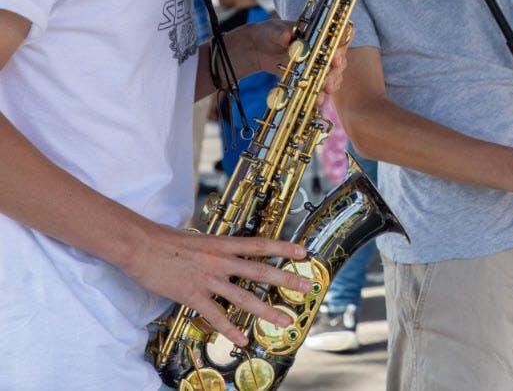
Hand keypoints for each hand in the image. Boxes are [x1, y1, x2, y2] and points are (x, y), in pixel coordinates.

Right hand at [124, 226, 311, 346]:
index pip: (260, 245)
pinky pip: (215, 316)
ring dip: (266, 310)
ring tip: (284, 320)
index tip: (304, 252)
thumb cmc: (166, 240)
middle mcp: (220, 260)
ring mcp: (207, 278)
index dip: (283, 248)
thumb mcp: (198, 238)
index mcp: (223, 244)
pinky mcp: (191, 295)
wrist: (140, 245)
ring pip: (243, 297)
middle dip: (286, 279)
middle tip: (307, 286)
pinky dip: (230, 329)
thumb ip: (216, 248)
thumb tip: (227, 252)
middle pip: (260, 271)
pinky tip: (242, 340)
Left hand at [232, 19, 350, 103]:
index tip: (336, 56)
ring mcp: (319, 62)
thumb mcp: (273, 30)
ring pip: (333, 73)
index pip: (339, 34)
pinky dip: (321, 92)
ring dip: (331, 83)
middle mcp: (323, 47)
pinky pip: (322, 84)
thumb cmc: (269, 33)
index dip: (342, 44)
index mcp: (319, 31)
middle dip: (336, 70)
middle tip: (329, 80)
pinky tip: (317, 100)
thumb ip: (281, 33)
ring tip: (323, 93)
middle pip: (339, 58)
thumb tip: (286, 36)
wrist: (259, 48)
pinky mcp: (312, 75)